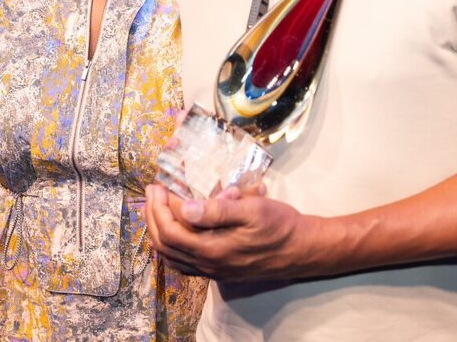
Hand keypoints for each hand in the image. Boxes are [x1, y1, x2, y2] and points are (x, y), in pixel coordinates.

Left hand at [144, 182, 320, 281]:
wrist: (302, 250)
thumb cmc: (279, 225)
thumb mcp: (253, 210)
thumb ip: (218, 211)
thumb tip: (186, 208)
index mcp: (213, 249)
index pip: (171, 231)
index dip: (158, 208)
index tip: (158, 185)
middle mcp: (208, 265)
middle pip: (166, 245)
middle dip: (154, 216)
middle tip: (153, 191)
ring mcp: (213, 271)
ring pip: (172, 257)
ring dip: (160, 231)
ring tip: (158, 208)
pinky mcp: (219, 271)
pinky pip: (184, 263)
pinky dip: (173, 246)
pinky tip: (177, 229)